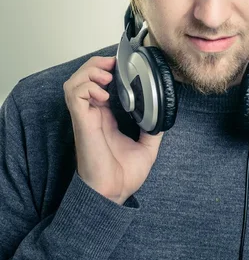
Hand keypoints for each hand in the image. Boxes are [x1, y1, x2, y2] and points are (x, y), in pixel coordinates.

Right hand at [64, 56, 163, 204]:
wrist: (113, 194)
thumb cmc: (123, 176)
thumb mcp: (147, 146)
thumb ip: (153, 127)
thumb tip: (164, 113)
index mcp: (106, 117)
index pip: (99, 84)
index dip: (107, 70)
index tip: (123, 66)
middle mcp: (93, 114)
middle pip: (83, 77)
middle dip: (97, 64)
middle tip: (113, 66)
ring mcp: (86, 117)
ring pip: (74, 82)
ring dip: (90, 72)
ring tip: (107, 78)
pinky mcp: (82, 123)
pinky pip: (75, 95)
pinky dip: (88, 87)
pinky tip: (103, 95)